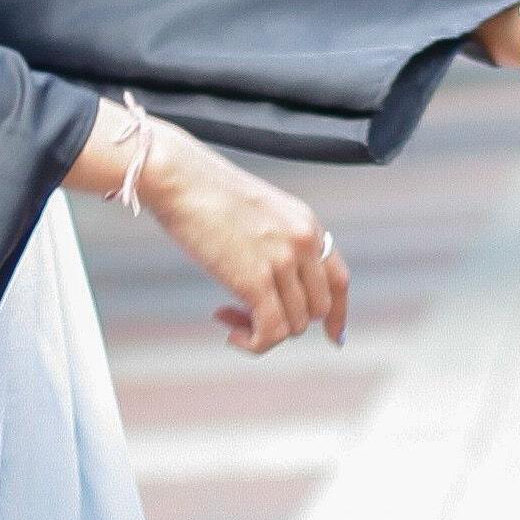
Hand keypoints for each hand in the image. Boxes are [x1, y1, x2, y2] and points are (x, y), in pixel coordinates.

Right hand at [128, 119, 347, 353]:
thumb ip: (277, 243)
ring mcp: (282, 260)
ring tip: (230, 316)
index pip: (339, 280)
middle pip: (318, 309)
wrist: (179, 177)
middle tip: (249, 316)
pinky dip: (253, 343)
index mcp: (307, 224)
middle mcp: (303, 242)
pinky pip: (271, 331)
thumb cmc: (205, 190)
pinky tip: (229, 331)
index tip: (335, 336)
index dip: (338, 314)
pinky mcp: (255, 279)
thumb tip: (273, 283)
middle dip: (288, 322)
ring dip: (263, 331)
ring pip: (295, 325)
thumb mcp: (259, 211)